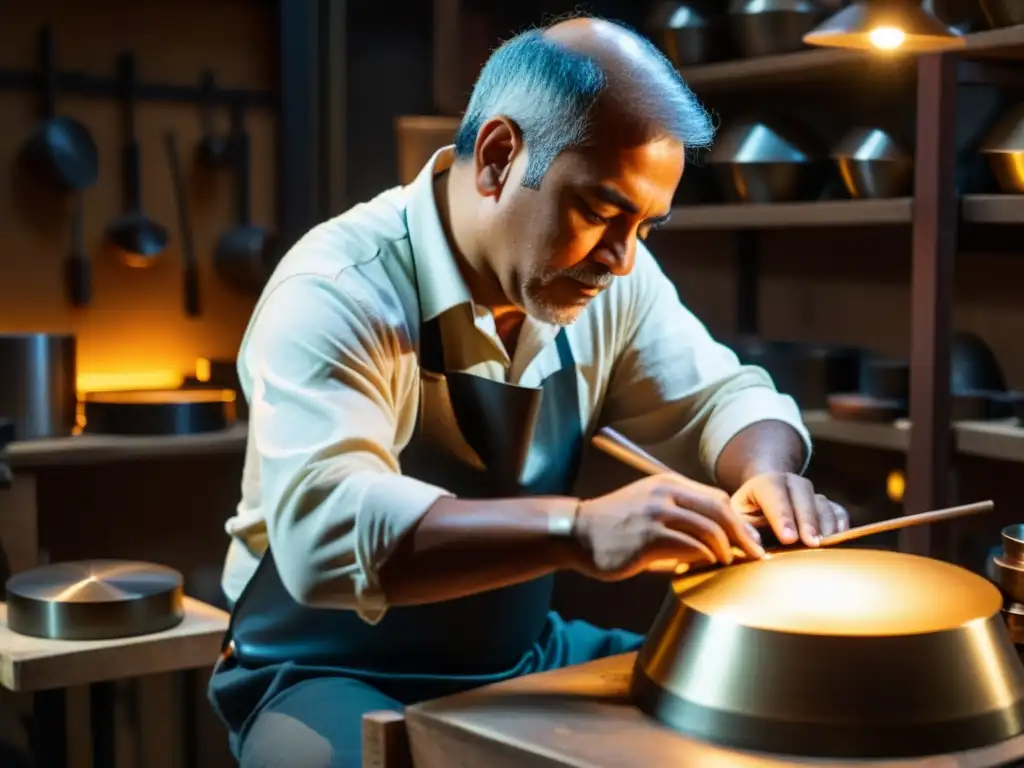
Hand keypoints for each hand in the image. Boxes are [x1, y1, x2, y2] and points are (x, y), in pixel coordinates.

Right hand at [571, 474, 765, 580]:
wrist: (578, 534)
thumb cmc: (617, 525)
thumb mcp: (649, 505)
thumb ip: (679, 512)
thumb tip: (717, 535)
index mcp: (668, 483)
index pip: (716, 497)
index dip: (738, 520)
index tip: (749, 539)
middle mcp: (664, 493)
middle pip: (719, 511)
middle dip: (742, 535)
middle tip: (754, 554)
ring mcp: (655, 514)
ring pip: (708, 529)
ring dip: (726, 549)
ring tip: (729, 563)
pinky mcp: (647, 537)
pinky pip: (689, 547)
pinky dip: (704, 558)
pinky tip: (707, 566)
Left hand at [731, 472, 848, 547]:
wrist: (762, 506)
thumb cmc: (747, 517)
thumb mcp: (737, 520)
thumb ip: (742, 529)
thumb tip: (754, 544)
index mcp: (764, 483)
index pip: (773, 492)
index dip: (781, 515)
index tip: (788, 538)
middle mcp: (790, 482)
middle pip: (802, 495)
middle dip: (807, 521)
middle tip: (811, 543)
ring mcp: (810, 493)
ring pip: (822, 503)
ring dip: (825, 526)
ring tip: (824, 546)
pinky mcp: (826, 505)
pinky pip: (838, 512)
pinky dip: (840, 526)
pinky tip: (837, 542)